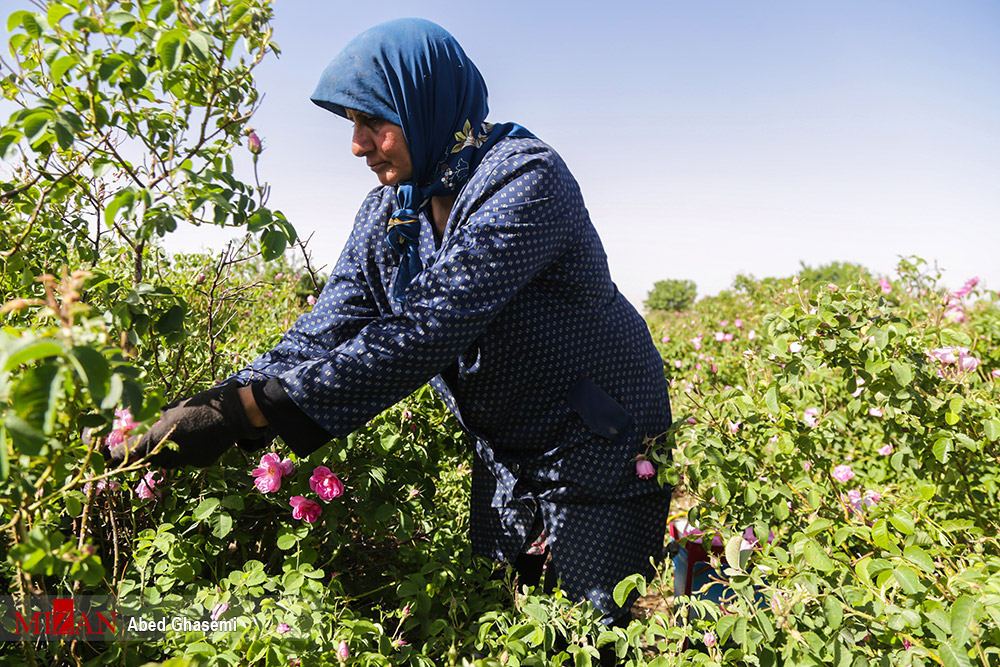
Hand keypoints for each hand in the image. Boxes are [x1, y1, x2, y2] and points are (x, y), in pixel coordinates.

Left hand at [109, 383, 265, 467]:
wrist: (233, 413)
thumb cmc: (200, 404)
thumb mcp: (172, 407)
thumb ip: (154, 419)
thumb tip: (137, 424)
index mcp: (159, 436)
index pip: (130, 451)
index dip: (116, 454)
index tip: (107, 454)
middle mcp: (170, 452)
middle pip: (149, 460)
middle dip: (142, 456)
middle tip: (137, 450)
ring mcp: (186, 460)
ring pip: (168, 462)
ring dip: (164, 455)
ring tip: (169, 441)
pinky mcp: (201, 462)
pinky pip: (186, 460)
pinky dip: (185, 453)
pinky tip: (194, 440)